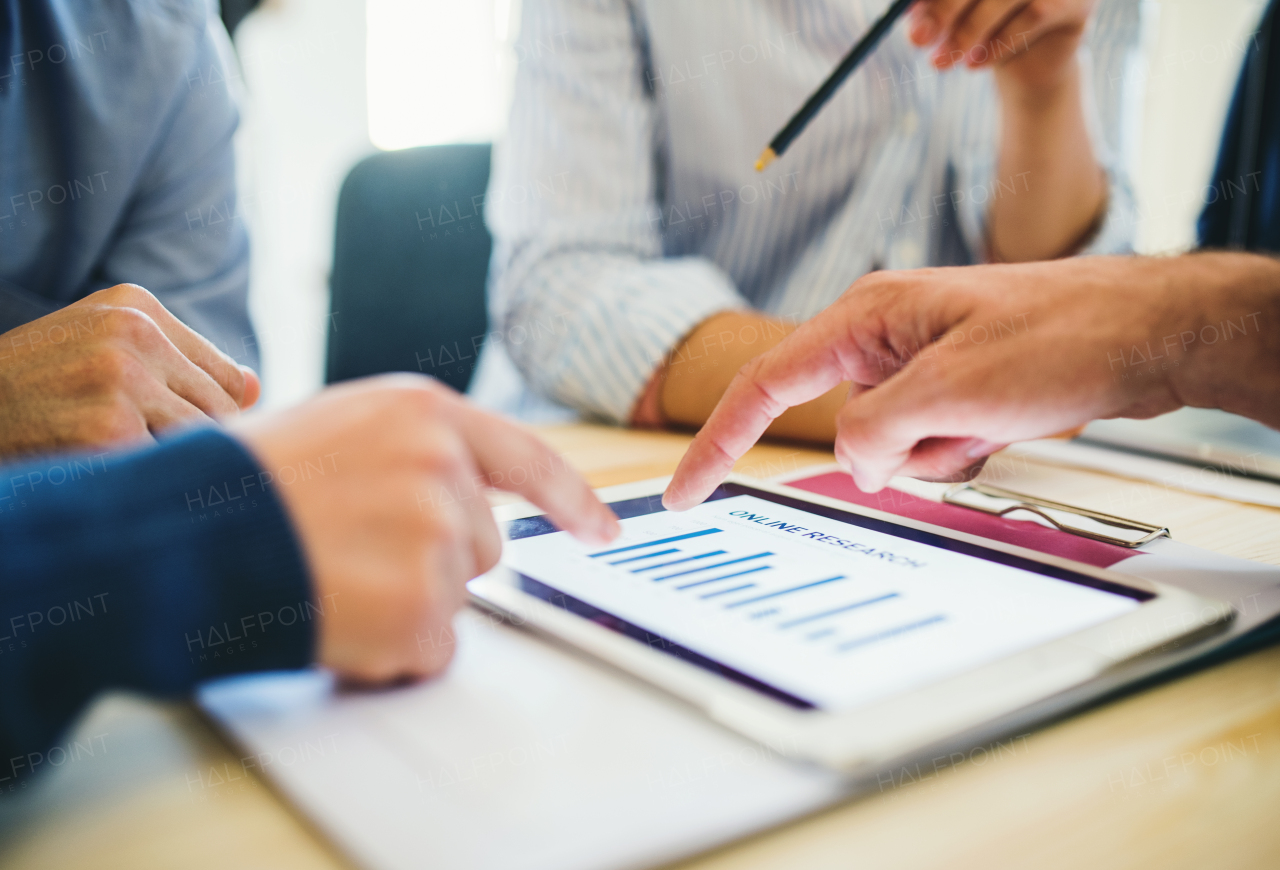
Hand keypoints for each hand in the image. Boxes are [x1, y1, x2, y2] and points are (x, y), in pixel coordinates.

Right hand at [0, 283, 258, 457]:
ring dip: (168, 465)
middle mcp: (134, 331)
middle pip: (222, 411)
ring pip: (201, 442)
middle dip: (193, 445)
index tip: (170, 435)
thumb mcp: (99, 351)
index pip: (227, 377)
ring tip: (119, 463)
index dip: (209, 419)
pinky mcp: (107, 428)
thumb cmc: (31, 393)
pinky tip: (103, 476)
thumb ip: (180, 364)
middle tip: (143, 458)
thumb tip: (257, 389)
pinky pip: (165, 470)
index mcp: (136, 305)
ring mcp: (121, 378)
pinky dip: (143, 483)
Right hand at [232, 374, 620, 682]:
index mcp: (423, 414)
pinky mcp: (422, 609)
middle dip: (434, 562)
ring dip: (405, 605)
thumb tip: (460, 499)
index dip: (571, 499)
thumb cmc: (240, 485)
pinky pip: (432, 649)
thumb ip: (410, 450)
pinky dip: (390, 651)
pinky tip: (335, 616)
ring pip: (455, 599)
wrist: (177, 538)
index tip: (600, 530)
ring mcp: (436, 538)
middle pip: (484, 545)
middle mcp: (442, 467)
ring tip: (331, 577)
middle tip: (351, 552)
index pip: (527, 459)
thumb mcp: (335, 428)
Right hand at [663, 254, 1279, 508]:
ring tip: (995, 414)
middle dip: (894, 451)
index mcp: (864, 318)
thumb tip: (855, 462)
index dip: (716, 442)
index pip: (765, 386)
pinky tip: (1004, 421)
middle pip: (843, 425)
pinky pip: (927, 444)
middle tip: (966, 425)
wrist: (1149, 332)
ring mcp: (918, 363)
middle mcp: (882, 336)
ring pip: (886, 444)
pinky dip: (959, 449)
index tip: (684, 491)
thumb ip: (876, 432)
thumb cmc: (1060, 338)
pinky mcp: (950, 386)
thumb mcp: (953, 392)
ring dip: (936, 451)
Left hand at [909, 0, 1096, 88]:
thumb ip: (928, 6)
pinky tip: (975, 64)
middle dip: (946, 7)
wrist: (1029, 64)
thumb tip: (908, 11)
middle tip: (918, 39)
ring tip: (941, 62)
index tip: (907, 10)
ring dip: (968, 32)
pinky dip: (996, 45)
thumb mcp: (949, 14)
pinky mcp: (1077, 1)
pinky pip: (1033, 16)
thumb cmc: (982, 25)